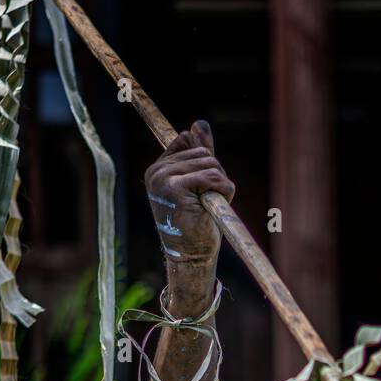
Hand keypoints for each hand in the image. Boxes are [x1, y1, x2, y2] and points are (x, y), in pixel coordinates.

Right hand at [144, 119, 234, 268]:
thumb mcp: (198, 185)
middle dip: (217, 176)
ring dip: (221, 186)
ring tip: (210, 206)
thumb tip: (200, 123)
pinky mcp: (175, 188)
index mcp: (158, 169)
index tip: (204, 187)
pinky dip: (224, 191)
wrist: (192, 257)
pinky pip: (212, 177)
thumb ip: (199, 155)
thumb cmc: (196, 224)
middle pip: (203, 152)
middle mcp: (157, 171)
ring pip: (211, 164)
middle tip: (209, 201)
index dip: (206, 162)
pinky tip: (215, 206)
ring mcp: (164, 178)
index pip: (188, 140)